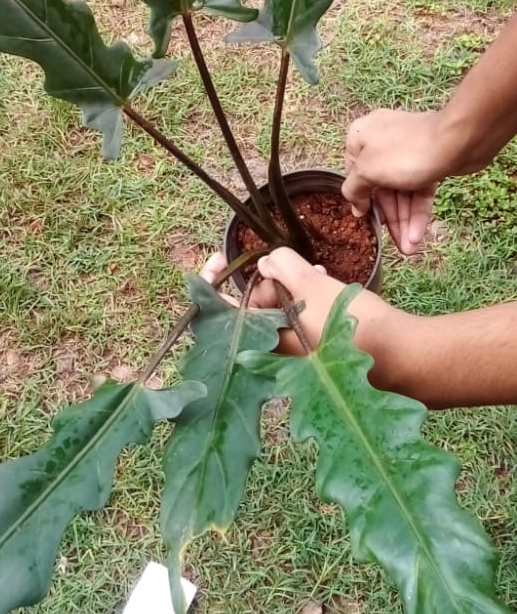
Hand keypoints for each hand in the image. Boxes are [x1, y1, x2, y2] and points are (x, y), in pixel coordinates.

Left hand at [201, 248, 384, 356]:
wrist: (400, 355)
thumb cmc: (353, 324)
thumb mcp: (313, 287)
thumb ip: (283, 268)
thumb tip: (266, 262)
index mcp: (265, 340)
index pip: (222, 310)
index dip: (213, 282)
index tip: (218, 258)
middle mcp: (274, 352)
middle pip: (253, 307)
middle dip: (269, 280)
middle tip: (290, 265)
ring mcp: (295, 353)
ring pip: (278, 310)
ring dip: (291, 285)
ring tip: (313, 271)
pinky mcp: (314, 351)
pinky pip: (297, 318)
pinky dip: (304, 298)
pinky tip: (322, 281)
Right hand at [342, 109, 444, 253]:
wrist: (456, 141)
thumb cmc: (405, 152)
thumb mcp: (368, 171)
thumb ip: (354, 189)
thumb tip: (354, 206)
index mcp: (361, 137)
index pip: (354, 175)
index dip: (361, 200)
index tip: (368, 223)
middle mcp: (382, 142)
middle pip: (381, 188)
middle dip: (390, 219)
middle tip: (398, 245)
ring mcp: (407, 152)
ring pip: (402, 192)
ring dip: (405, 221)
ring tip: (410, 248)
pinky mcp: (428, 161)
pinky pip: (419, 190)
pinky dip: (418, 212)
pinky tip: (418, 235)